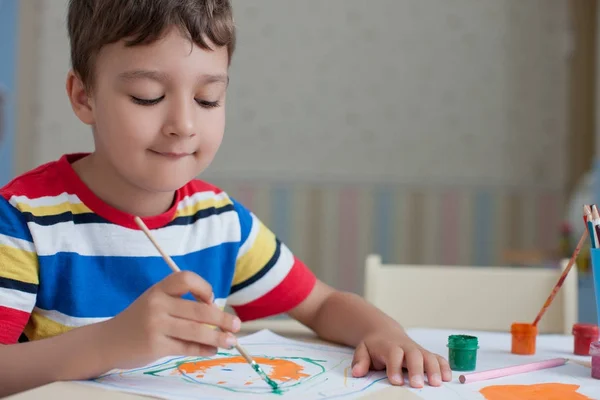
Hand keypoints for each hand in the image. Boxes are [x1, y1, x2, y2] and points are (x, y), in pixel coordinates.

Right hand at [99, 271, 240, 368]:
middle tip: (237, 325)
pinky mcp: (155, 346)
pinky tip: (211, 350)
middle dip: (222, 319)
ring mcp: (155, 325)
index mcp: (159, 289)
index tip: (211, 300)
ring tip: (231, 341)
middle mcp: (156, 304)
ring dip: (218, 337)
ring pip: (196, 331)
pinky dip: (203, 349)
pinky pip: (187, 347)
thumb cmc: (140, 320)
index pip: (186, 278)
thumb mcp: (156, 303)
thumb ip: (182, 304)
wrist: (108, 341)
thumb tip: (219, 315)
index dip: (204, 287)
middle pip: (198, 309)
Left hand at [351, 329, 451, 387]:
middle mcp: (406, 347)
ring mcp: (417, 350)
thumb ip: (360, 360)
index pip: (393, 354)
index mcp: (389, 346)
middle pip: (414, 355)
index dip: (395, 367)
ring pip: (429, 356)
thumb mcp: (363, 350)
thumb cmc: (374, 346)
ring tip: (437, 383)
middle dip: (417, 369)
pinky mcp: (426, 354)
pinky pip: (438, 358)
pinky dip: (444, 366)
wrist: (385, 332)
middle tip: (418, 385)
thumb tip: (357, 372)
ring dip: (434, 369)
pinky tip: (448, 378)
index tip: (396, 381)